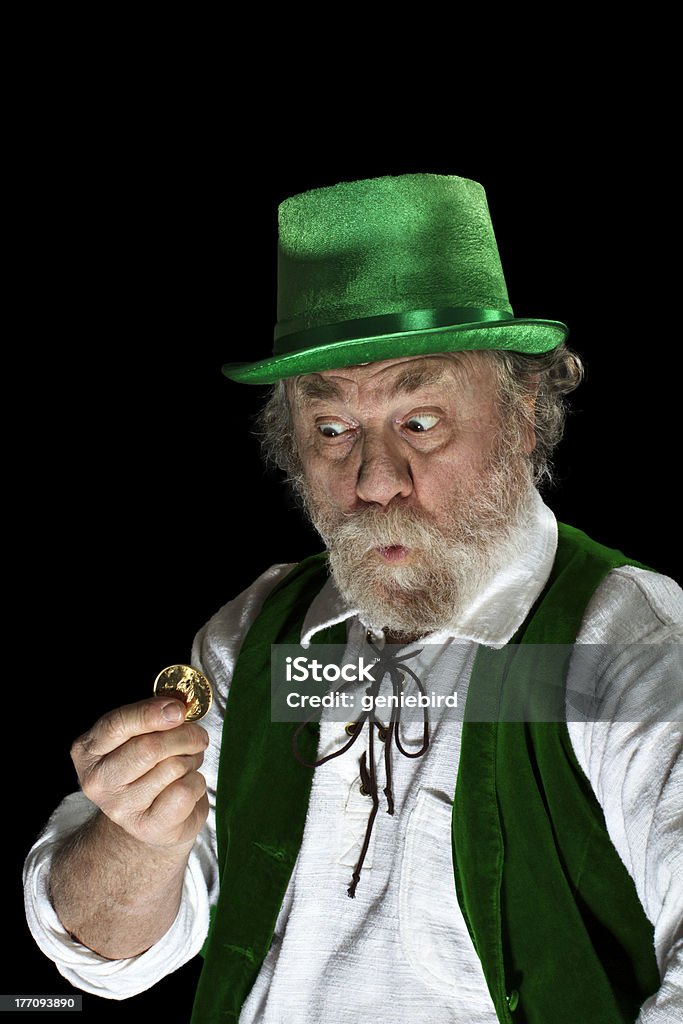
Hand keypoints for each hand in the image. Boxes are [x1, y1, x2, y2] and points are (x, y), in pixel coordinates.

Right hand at [70, 696, 209, 848]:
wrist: (149, 818)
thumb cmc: (146, 766)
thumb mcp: (139, 735)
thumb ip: (153, 716)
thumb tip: (176, 707)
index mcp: (88, 751)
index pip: (116, 725)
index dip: (150, 713)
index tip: (178, 709)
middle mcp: (98, 781)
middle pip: (149, 747)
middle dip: (184, 736)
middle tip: (198, 736)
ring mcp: (119, 808)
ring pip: (172, 766)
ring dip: (191, 759)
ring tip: (187, 763)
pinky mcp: (146, 827)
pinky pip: (185, 791)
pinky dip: (196, 782)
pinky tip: (187, 785)